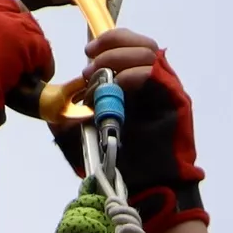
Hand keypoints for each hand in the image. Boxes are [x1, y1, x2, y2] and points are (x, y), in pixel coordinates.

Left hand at [80, 26, 205, 230]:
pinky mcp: (177, 102)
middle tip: (90, 63)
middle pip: (141, 43)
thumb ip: (71, 120)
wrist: (149, 191)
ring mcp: (168, 92)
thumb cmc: (123, 166)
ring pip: (149, 53)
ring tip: (99, 76)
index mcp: (138, 86)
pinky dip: (131, 75)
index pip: (129, 46)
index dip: (109, 41)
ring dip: (118, 58)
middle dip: (112, 46)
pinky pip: (154, 75)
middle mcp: (156, 84)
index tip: (88, 52)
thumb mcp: (87, 138)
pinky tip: (116, 86)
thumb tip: (55, 106)